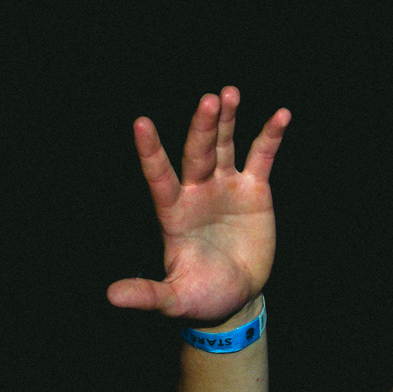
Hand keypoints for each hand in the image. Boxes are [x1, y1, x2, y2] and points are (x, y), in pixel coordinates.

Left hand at [108, 88, 290, 323]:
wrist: (235, 296)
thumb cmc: (199, 295)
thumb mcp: (173, 298)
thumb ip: (146, 294)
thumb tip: (110, 297)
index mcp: (174, 212)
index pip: (159, 177)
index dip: (151, 152)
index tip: (140, 124)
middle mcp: (197, 192)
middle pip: (198, 153)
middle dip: (203, 128)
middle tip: (209, 100)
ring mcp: (225, 187)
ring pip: (225, 145)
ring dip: (227, 120)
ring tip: (228, 93)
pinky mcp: (254, 190)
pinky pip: (262, 157)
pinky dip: (270, 136)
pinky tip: (281, 115)